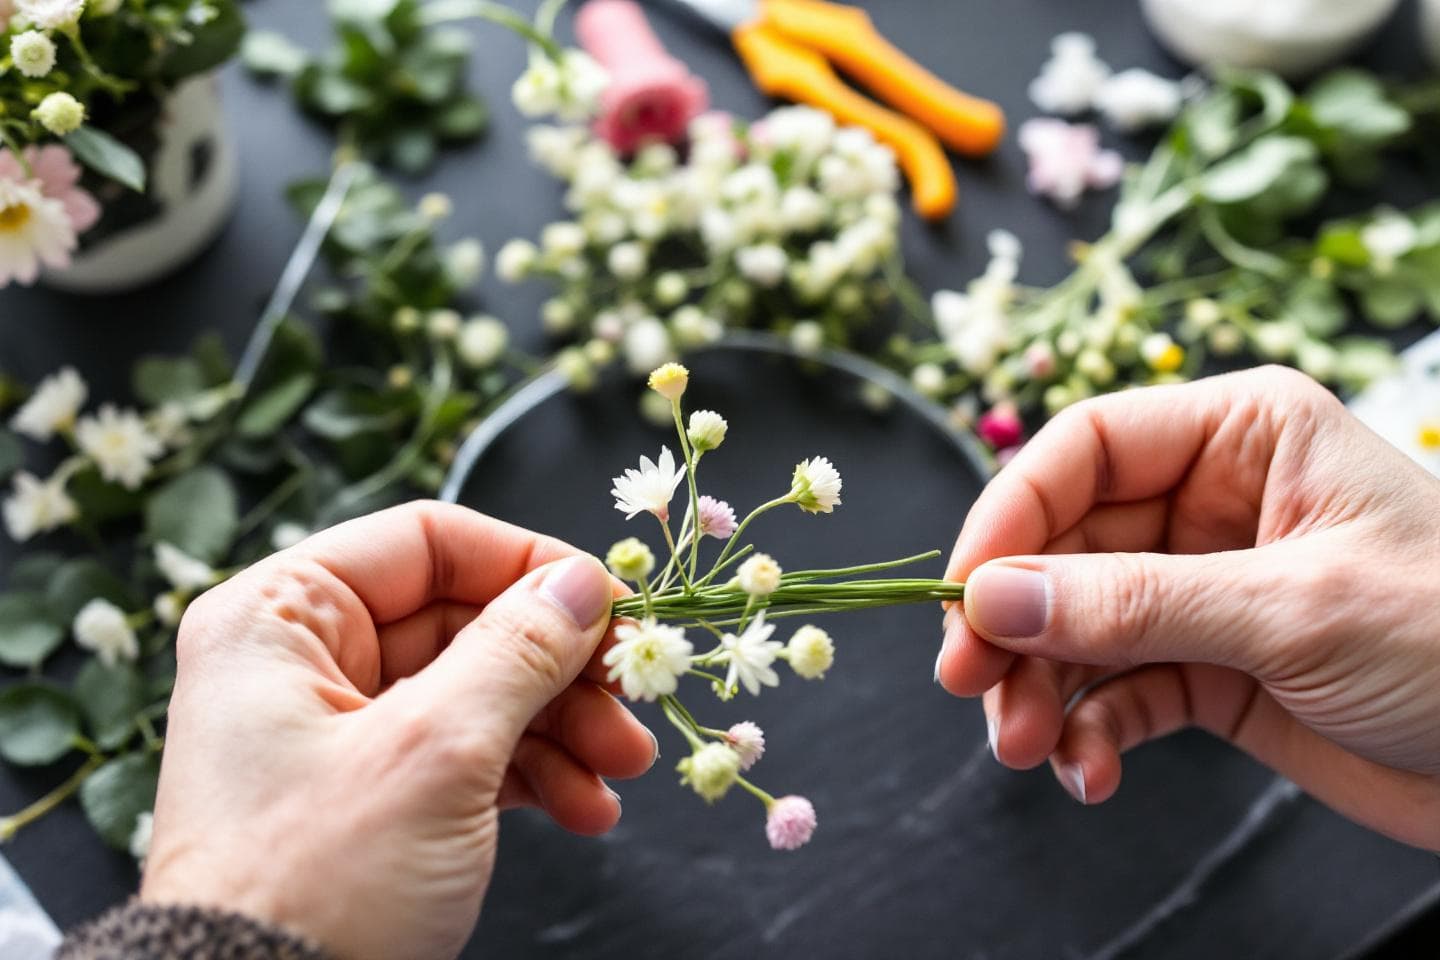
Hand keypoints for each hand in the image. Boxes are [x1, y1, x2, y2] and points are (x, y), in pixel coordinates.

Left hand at [139, 502, 657, 959]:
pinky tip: (585, 808)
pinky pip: (466, 755)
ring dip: (561, 729)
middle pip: (466, 622)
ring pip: (478, 692)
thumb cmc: (315, 886)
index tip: (607, 603)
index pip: (427, 543)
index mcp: (281, 618)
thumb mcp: (436, 752)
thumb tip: (584, 584)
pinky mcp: (367, 795)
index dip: (528, 565)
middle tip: (633, 696)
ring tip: (621, 770)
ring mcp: (337, 732)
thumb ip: (519, 651)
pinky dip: (531, 776)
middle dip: (560, 669)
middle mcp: (303, 662)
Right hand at [936, 367, 1439, 849]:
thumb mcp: (1292, 609)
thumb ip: (1133, 604)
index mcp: (1241, 438)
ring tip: (1030, 748)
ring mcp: (1206, 590)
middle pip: (1063, 547)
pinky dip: (1089, 732)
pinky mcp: (1211, 670)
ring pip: (1077, 626)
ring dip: (1040, 689)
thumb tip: (991, 601)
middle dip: (1017, 624)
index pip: (1085, 450)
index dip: (1010, 516)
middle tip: (975, 688)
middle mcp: (1210, 504)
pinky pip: (1117, 690)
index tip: (964, 594)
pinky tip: (1089, 771)